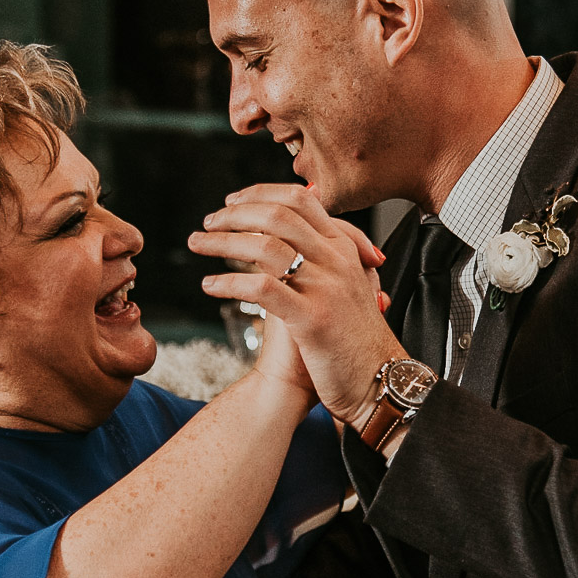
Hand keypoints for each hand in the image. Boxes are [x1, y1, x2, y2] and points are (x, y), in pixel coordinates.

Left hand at [189, 184, 402, 426]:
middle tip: (209, 222)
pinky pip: (261, 288)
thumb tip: (287, 240)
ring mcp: (325, 288)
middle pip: (277, 215)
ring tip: (198, 244)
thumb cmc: (355, 341)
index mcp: (343, 249)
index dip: (260, 193)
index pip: (299, 200)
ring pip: (265, 246)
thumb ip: (324, 261)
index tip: (232, 201)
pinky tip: (210, 285)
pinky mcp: (312, 318)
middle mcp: (336, 261)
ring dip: (222, 242)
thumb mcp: (347, 289)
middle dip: (234, 214)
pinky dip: (229, 282)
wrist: (380, 383)